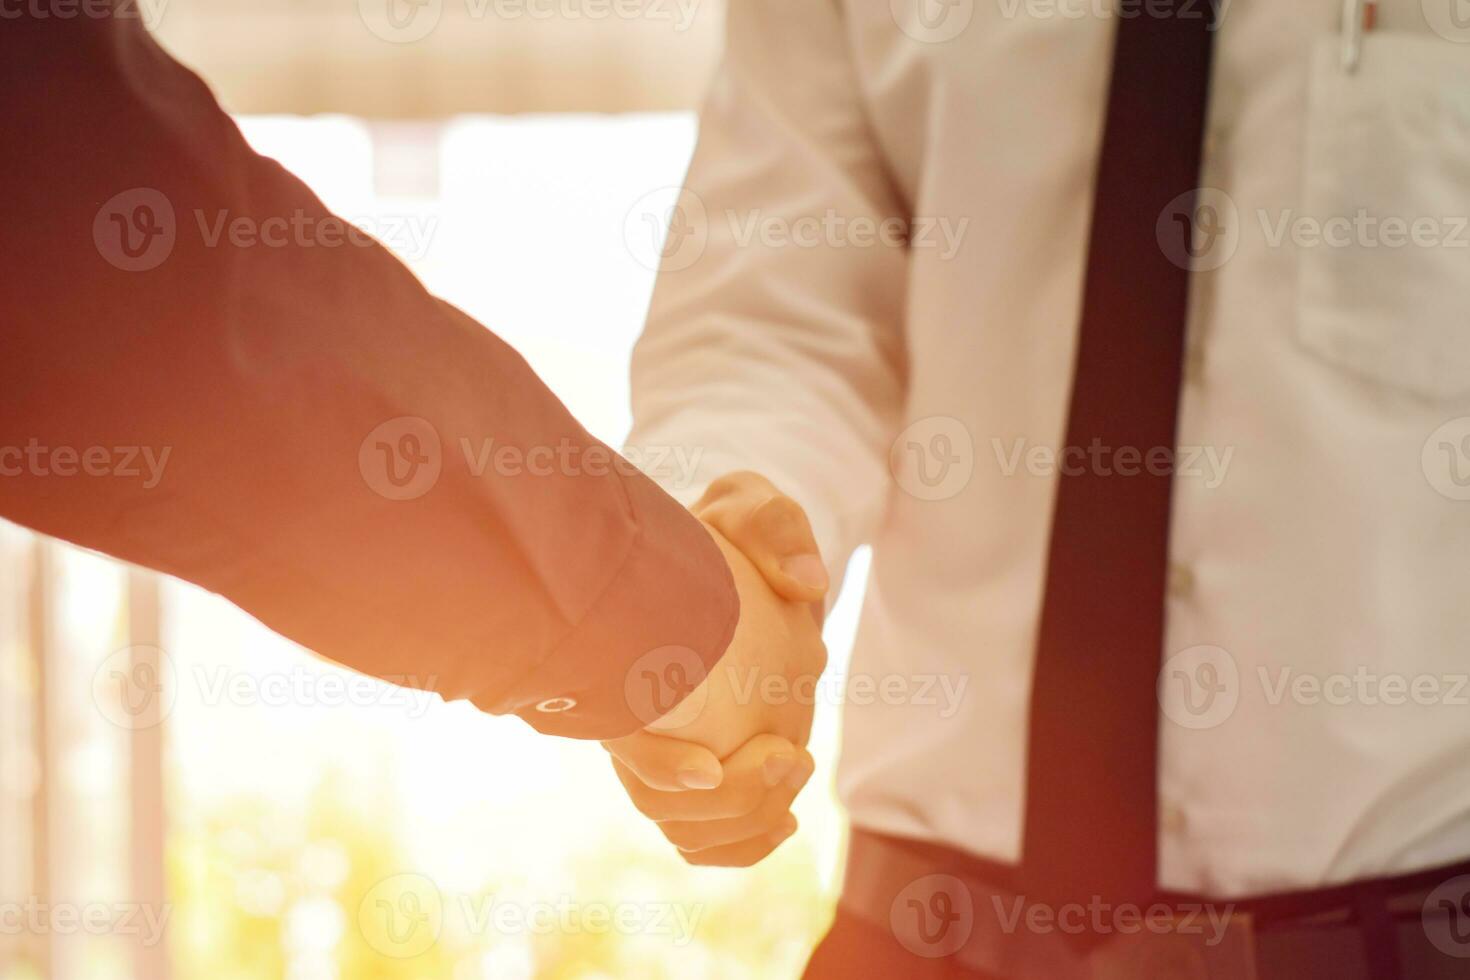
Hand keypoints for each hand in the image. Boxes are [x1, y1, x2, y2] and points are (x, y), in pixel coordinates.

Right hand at [603, 472, 828, 865]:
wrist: (719, 565)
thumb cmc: (727, 534)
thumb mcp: (749, 507)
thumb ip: (773, 529)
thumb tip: (805, 585)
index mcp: (626, 659)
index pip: (622, 737)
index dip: (658, 766)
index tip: (709, 767)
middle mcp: (632, 714)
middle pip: (655, 800)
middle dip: (725, 801)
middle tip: (788, 755)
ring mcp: (660, 746)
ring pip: (678, 826)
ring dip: (742, 825)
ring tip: (796, 769)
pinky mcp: (692, 766)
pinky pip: (699, 835)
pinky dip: (739, 844)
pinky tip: (784, 820)